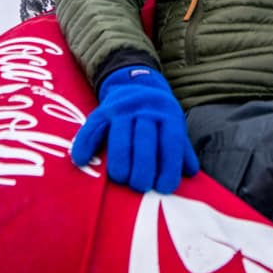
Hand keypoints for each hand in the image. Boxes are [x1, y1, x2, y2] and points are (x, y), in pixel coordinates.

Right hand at [70, 65, 199, 191]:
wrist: (135, 84)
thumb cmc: (157, 117)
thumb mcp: (174, 126)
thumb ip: (182, 149)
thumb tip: (190, 173)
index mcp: (168, 114)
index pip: (171, 141)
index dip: (169, 166)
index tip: (163, 188)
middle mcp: (146, 108)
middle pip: (144, 140)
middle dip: (143, 167)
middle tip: (140, 187)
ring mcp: (122, 108)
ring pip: (119, 136)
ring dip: (119, 161)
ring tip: (120, 180)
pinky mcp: (102, 110)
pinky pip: (92, 128)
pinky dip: (85, 144)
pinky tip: (82, 161)